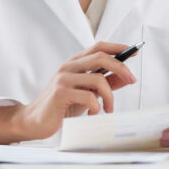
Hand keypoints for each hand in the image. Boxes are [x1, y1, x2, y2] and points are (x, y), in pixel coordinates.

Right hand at [15, 41, 137, 141]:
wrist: (35, 121)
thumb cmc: (62, 106)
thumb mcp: (88, 93)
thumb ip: (105, 83)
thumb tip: (126, 77)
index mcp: (75, 63)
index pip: (99, 46)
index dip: (118, 47)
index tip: (133, 51)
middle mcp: (69, 66)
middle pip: (101, 56)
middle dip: (121, 68)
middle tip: (132, 80)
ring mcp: (64, 78)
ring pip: (99, 79)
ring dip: (110, 97)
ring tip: (109, 109)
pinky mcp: (61, 93)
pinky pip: (89, 97)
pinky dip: (97, 107)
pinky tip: (93, 114)